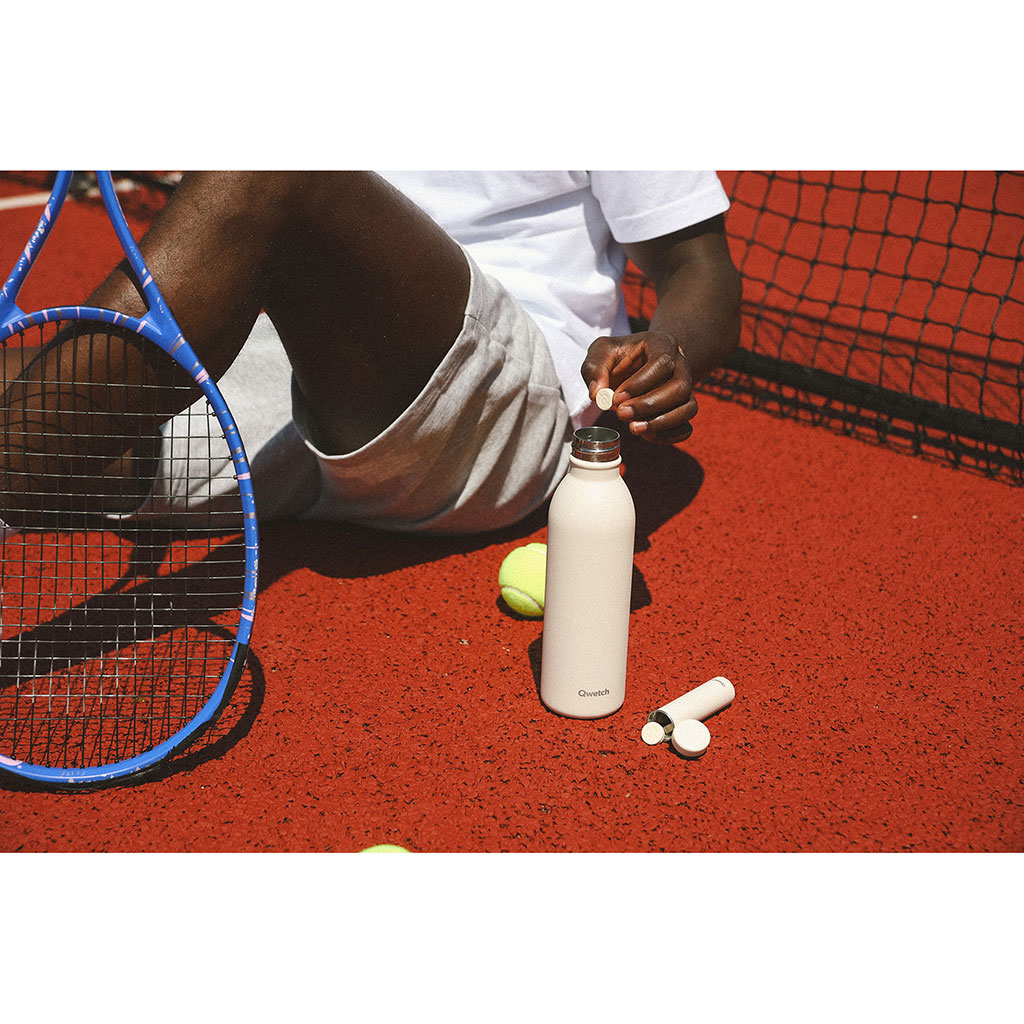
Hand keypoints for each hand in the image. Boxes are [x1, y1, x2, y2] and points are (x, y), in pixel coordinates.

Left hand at [581, 329, 697, 443]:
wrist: (633, 364)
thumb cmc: (618, 356)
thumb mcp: (601, 352)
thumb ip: (594, 368)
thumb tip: (597, 395)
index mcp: (663, 344)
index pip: (662, 362)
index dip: (641, 383)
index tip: (616, 398)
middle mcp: (681, 365)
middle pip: (680, 387)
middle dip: (650, 405)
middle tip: (621, 414)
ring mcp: (686, 388)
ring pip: (688, 408)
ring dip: (661, 423)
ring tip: (633, 428)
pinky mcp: (682, 409)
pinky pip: (686, 428)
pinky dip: (668, 436)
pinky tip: (645, 435)